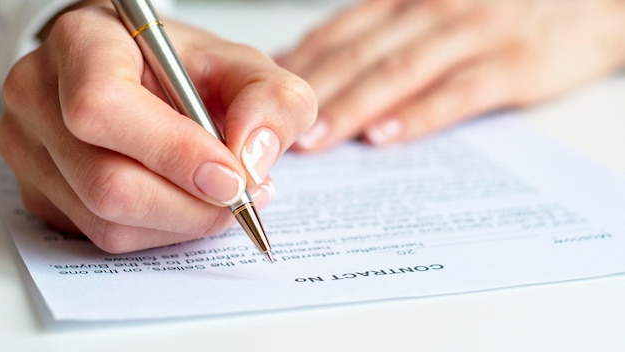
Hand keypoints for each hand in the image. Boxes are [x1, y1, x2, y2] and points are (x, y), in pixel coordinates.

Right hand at [0, 4, 315, 252]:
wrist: (147, 80)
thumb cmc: (185, 69)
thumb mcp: (244, 68)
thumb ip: (272, 100)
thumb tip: (253, 158)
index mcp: (83, 43)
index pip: (103, 106)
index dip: (173, 152)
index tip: (232, 177)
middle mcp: (40, 97)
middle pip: (107, 183)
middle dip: (191, 205)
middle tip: (242, 196)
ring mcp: (32, 150)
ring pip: (108, 222)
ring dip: (182, 222)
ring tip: (222, 197)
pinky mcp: (43, 192)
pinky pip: (104, 236)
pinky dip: (160, 231)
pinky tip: (186, 202)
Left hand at [279, 0, 624, 150]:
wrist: (587, 3)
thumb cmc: (498, 10)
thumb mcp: (433, 7)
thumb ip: (380, 31)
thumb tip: (318, 62)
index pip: (340, 31)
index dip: (300, 66)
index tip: (264, 99)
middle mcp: (432, 9)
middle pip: (360, 54)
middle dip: (314, 95)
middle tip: (278, 132)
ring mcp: (472, 34)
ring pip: (398, 72)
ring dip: (353, 107)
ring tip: (317, 140)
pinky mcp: (510, 64)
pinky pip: (457, 92)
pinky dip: (419, 115)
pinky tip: (387, 136)